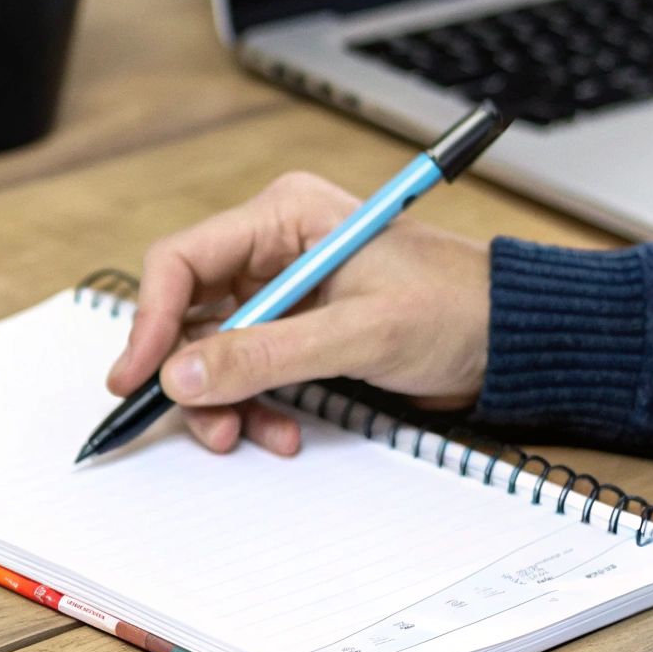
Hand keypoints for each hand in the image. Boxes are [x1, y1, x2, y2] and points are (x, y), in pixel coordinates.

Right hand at [105, 172, 490, 454]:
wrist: (513, 341)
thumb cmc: (457, 309)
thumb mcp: (359, 333)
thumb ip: (267, 355)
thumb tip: (182, 376)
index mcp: (283, 217)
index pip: (182, 261)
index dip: (151, 320)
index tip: (138, 375)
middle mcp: (271, 249)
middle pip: (188, 311)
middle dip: (189, 372)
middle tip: (195, 418)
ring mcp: (280, 293)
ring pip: (210, 350)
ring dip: (221, 399)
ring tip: (246, 434)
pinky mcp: (294, 331)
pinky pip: (244, 371)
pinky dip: (251, 406)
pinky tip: (280, 429)